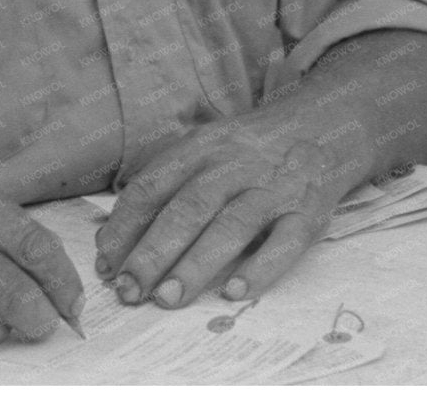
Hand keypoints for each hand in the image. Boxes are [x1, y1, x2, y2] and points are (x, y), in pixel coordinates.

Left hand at [93, 105, 369, 309]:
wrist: (320, 128)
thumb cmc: (246, 153)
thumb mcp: (202, 153)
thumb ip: (160, 189)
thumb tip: (109, 240)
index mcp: (201, 148)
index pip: (154, 186)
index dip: (126, 225)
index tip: (106, 264)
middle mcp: (235, 165)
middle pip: (189, 207)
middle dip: (154, 251)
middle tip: (129, 290)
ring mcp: (273, 188)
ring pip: (231, 225)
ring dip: (196, 264)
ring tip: (167, 299)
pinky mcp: (308, 212)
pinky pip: (285, 242)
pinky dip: (261, 268)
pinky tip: (234, 292)